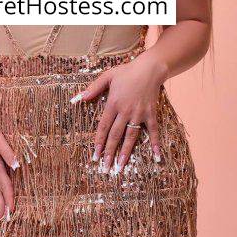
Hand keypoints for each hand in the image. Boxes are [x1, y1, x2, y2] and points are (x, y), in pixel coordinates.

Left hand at [74, 53, 165, 172]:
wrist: (149, 68)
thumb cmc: (127, 72)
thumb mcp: (107, 76)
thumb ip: (93, 88)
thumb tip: (79, 98)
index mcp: (113, 103)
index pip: (104, 127)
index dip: (99, 142)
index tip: (95, 155)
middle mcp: (125, 111)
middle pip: (115, 135)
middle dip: (109, 152)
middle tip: (105, 167)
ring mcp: (139, 113)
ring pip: (131, 136)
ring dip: (126, 152)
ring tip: (121, 166)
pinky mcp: (151, 113)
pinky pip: (153, 130)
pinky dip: (155, 143)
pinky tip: (157, 156)